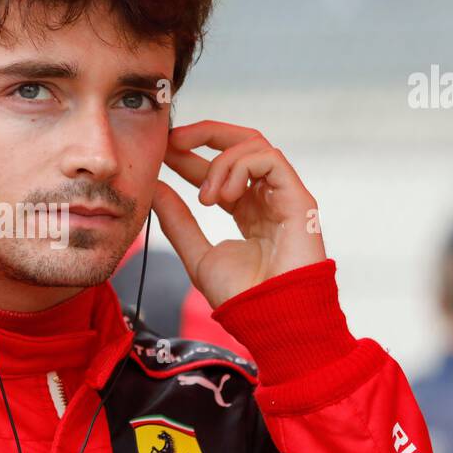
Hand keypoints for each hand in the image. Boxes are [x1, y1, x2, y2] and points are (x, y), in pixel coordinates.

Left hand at [151, 121, 325, 306]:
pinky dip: (240, 167)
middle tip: (173, 140)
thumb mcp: (196, 253)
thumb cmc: (240, 296)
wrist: (270, 318)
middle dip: (204, 134)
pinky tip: (224, 196)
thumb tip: (154, 187)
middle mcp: (267, 197)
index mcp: (247, 210)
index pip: (219, 168)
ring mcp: (284, 196)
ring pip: (254, 145)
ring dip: (220, 162)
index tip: (162, 151)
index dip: (189, 155)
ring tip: (205, 198)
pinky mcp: (298, 198)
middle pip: (241, 143)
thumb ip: (177, 220)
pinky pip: (270, 159)